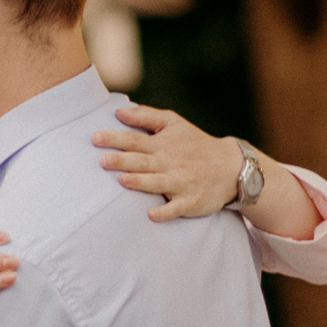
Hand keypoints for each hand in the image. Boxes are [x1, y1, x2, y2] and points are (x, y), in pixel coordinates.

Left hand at [91, 102, 239, 219]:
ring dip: (140, 182)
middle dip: (123, 160)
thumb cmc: (195, 144)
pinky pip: (176, 208)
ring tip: (122, 180)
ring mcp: (181, 183)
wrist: (232, 167)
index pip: (135, 140)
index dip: (115, 138)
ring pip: (157, 183)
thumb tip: (119, 111)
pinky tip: (151, 215)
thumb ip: (147, 117)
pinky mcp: (191, 201)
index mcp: (163, 145)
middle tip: (102, 160)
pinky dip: (165, 212)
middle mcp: (170, 163)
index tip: (94, 138)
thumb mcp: (175, 124)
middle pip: (142, 162)